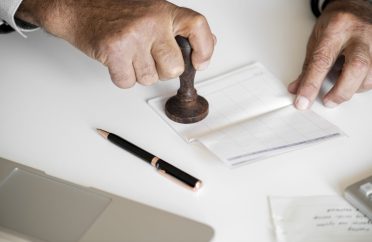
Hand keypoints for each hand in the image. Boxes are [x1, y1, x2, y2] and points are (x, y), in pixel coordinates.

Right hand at [16, 0, 215, 87]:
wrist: (78, 6)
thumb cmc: (115, 11)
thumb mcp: (153, 12)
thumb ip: (178, 29)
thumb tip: (206, 46)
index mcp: (164, 11)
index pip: (198, 27)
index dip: (205, 49)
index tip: (199, 63)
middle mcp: (152, 21)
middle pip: (173, 68)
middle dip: (161, 71)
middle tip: (148, 58)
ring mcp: (134, 36)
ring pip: (149, 79)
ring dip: (138, 73)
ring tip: (128, 55)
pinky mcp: (115, 51)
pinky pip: (128, 82)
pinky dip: (122, 77)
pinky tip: (116, 61)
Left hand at [288, 0, 371, 108]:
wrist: (355, 6)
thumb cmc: (335, 23)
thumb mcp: (315, 40)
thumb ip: (308, 67)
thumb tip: (297, 89)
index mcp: (336, 29)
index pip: (322, 60)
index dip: (311, 84)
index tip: (303, 101)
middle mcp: (360, 33)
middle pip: (356, 67)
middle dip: (341, 91)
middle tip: (328, 101)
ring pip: (369, 75)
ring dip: (352, 88)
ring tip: (340, 85)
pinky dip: (362, 83)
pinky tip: (353, 79)